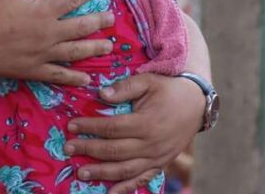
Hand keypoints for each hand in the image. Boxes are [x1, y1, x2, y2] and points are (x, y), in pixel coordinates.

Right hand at [0, 0, 115, 85]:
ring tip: (108, 47)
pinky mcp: (31, 71)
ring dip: (93, 49)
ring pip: (74, 52)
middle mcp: (47, 34)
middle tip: (111, 18)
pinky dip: (73, 77)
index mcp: (42, 11)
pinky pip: (57, 75)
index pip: (72, 0)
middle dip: (98, 21)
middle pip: (80, 28)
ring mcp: (41, 55)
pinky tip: (86, 78)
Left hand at [64, 73, 204, 193]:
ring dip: (101, 173)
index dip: (90, 127)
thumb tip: (101, 94)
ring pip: (125, 170)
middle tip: (68, 148)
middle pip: (114, 151)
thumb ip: (124, 87)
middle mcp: (151, 144)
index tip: (71, 125)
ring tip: (81, 173)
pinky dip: (125, 189)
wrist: (196, 104)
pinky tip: (109, 193)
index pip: (111, 128)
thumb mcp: (148, 80)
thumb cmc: (168, 89)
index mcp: (146, 123)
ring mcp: (157, 158)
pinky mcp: (160, 164)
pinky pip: (142, 180)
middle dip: (89, 150)